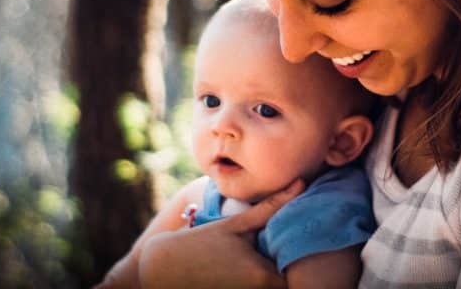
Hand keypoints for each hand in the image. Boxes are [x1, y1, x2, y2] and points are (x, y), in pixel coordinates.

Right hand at [137, 179, 304, 288]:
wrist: (159, 268)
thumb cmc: (199, 244)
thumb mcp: (236, 224)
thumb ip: (271, 207)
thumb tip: (301, 183)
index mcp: (263, 276)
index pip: (298, 277)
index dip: (300, 263)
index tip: (295, 248)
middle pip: (286, 285)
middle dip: (286, 271)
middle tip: (281, 252)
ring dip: (272, 279)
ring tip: (256, 260)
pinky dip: (255, 286)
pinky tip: (241, 273)